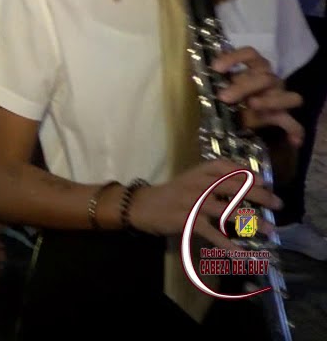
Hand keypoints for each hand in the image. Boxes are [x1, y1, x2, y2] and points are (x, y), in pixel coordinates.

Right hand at [128, 159, 282, 248]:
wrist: (141, 206)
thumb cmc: (171, 194)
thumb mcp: (191, 180)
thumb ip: (213, 180)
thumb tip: (246, 188)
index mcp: (199, 172)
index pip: (226, 166)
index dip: (247, 173)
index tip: (265, 181)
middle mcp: (198, 184)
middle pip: (233, 187)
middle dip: (259, 195)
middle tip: (277, 204)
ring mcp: (193, 202)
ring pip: (228, 211)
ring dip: (251, 221)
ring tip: (269, 230)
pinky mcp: (188, 220)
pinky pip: (213, 234)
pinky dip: (228, 245)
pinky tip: (241, 254)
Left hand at [213, 47, 304, 144]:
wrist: (237, 115)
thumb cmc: (229, 94)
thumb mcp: (221, 86)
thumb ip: (215, 80)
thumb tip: (200, 74)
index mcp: (254, 69)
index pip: (251, 54)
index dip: (235, 57)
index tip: (216, 67)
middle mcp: (270, 80)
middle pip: (265, 78)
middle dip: (244, 86)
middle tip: (224, 97)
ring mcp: (279, 98)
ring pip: (289, 96)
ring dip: (271, 101)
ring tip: (253, 106)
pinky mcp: (282, 116)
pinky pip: (294, 123)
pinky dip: (294, 130)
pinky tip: (293, 140)